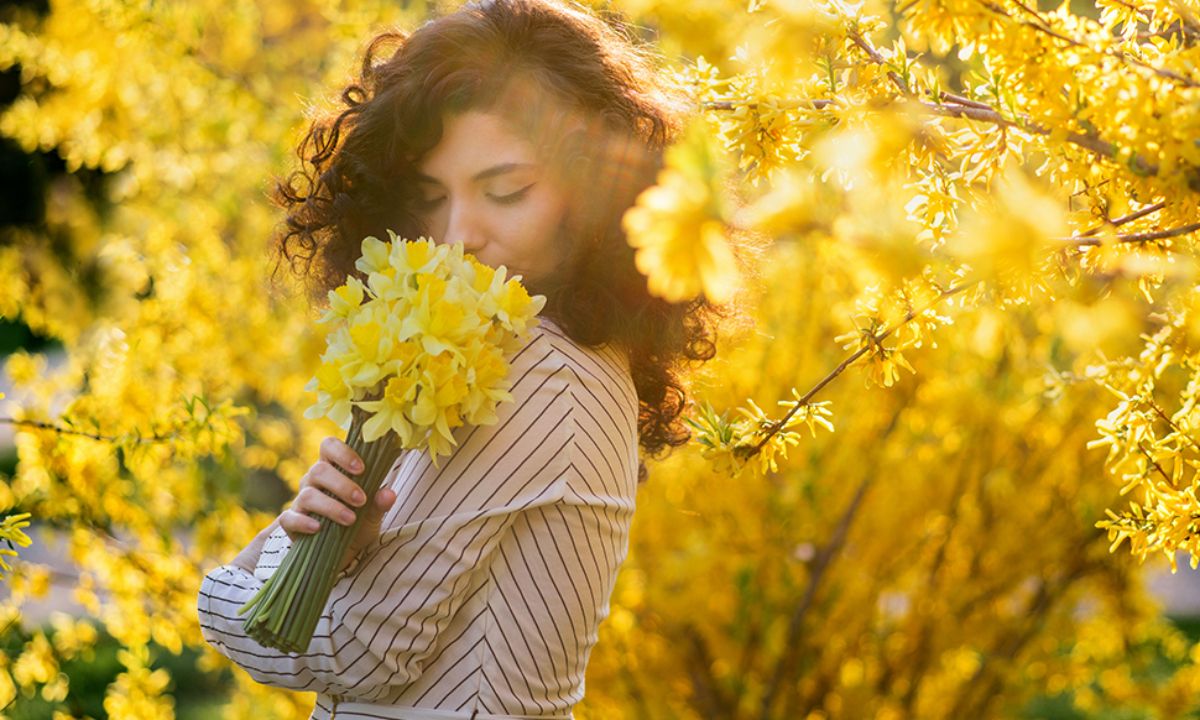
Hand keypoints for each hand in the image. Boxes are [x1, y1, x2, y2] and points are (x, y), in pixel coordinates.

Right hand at [280, 436, 397, 573]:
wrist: (344, 552)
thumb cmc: (358, 523)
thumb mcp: (373, 514)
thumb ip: (380, 503)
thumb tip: (389, 494)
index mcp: (333, 469)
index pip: (329, 446)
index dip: (342, 452)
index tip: (361, 468)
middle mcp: (313, 481)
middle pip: (319, 470)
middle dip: (342, 485)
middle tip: (361, 500)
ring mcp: (300, 501)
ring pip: (308, 495)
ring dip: (331, 507)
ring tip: (350, 519)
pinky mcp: (291, 522)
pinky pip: (290, 518)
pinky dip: (303, 522)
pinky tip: (319, 528)